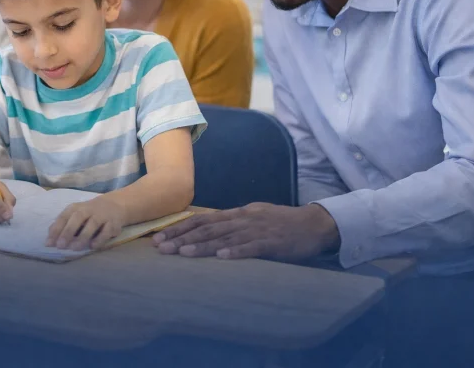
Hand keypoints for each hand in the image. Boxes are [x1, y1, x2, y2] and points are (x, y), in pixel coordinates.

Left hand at [46, 197, 125, 250]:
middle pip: (77, 218)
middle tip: (60, 246)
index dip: (56, 230)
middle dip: (68, 232)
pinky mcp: (113, 223)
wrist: (114, 205)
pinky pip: (106, 231)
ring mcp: (101, 215)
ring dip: (83, 236)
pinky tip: (92, 246)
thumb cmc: (89, 213)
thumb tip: (48, 241)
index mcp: (75, 208)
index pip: (63, 217)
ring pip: (92, 224)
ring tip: (75, 248)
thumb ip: (62, 226)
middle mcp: (88, 210)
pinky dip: (100, 238)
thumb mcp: (74, 215)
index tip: (49, 243)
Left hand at [152, 203, 340, 261]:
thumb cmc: (280, 224)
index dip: (180, 228)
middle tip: (161, 247)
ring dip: (203, 245)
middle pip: (208, 228)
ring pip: (225, 238)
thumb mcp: (252, 218)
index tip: (159, 237)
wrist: (313, 224)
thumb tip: (205, 230)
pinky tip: (222, 258)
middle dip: (182, 238)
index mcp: (237, 214)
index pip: (202, 219)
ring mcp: (257, 230)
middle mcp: (243, 219)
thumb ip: (231, 225)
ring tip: (182, 252)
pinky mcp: (273, 242)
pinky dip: (236, 252)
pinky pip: (252, 247)